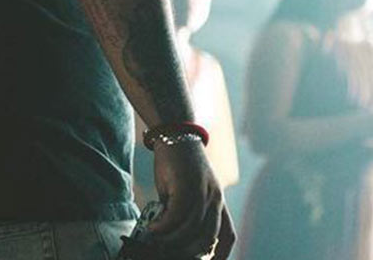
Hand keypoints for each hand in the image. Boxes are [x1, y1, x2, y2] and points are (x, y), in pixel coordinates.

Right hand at [148, 141, 234, 257]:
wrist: (173, 134)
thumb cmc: (175, 164)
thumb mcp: (183, 191)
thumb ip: (181, 212)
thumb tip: (168, 236)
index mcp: (218, 201)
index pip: (227, 236)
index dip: (219, 255)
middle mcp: (215, 199)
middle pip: (208, 239)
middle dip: (189, 252)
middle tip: (169, 253)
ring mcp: (202, 192)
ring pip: (191, 230)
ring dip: (172, 241)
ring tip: (156, 241)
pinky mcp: (187, 186)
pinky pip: (176, 216)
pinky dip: (163, 227)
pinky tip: (153, 228)